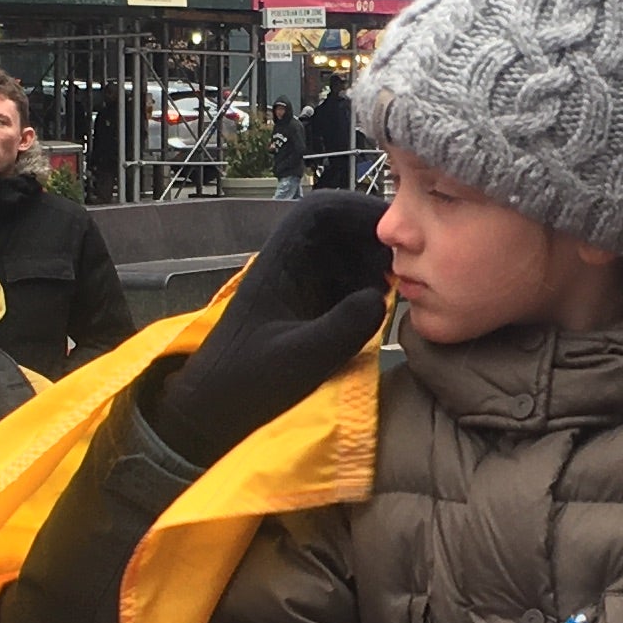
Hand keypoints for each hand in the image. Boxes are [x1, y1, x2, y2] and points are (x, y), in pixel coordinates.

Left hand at [149, 192, 391, 462]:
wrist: (214, 412)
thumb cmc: (246, 382)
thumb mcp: (298, 358)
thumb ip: (341, 327)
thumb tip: (380, 298)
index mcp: (279, 262)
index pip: (320, 213)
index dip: (360, 211)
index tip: (397, 231)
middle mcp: (292, 266)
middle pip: (339, 230)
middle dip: (375, 241)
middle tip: (408, 264)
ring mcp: (301, 287)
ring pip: (345, 256)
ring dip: (374, 264)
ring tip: (400, 286)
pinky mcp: (309, 310)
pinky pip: (345, 284)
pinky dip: (367, 288)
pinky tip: (383, 307)